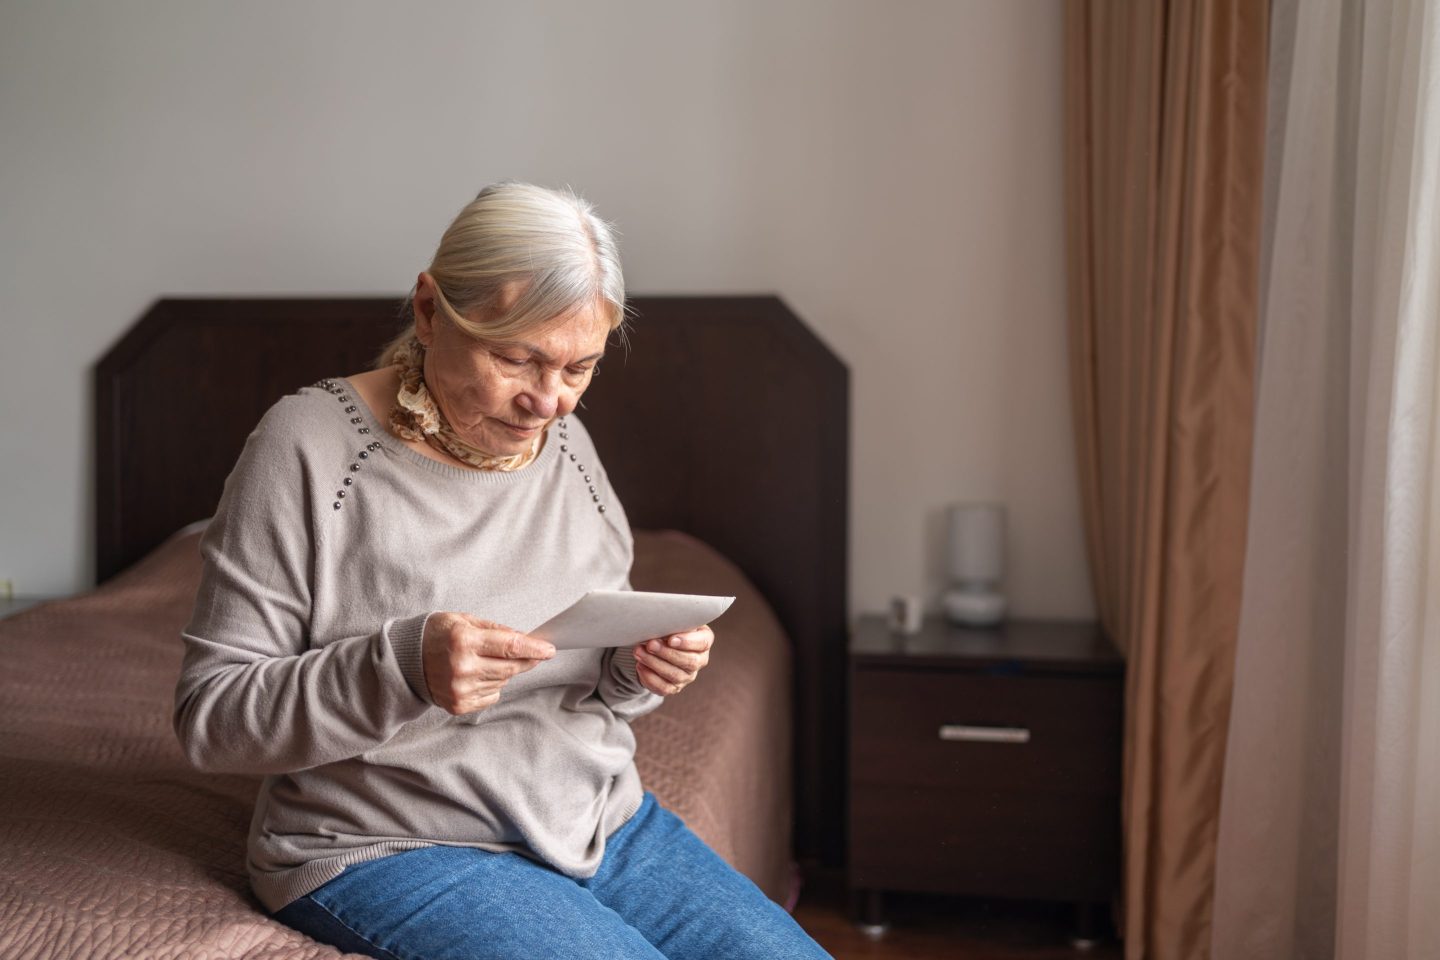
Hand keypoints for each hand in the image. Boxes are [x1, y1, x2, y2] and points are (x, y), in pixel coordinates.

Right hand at [421, 612, 554, 714]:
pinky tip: (476, 675)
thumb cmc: (436, 634)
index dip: (534, 648)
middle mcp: (462, 667)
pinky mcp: (459, 705)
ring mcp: (460, 689)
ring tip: (485, 660)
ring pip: (502, 681)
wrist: (405, 660)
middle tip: (536, 654)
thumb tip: (526, 639)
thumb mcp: (465, 620)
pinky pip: (492, 695)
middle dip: (528, 660)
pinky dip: (492, 685)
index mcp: (464, 641)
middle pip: (511, 668)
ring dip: (504, 671)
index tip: (550, 649)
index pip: (511, 646)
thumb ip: (497, 630)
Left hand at [632, 625, 712, 696]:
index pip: (702, 643)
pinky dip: (650, 677)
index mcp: (704, 640)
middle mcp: (699, 660)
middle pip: (689, 661)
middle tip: (650, 644)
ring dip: (654, 663)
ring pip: (675, 675)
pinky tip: (640, 665)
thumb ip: (672, 620)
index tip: (670, 639)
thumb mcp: (673, 620)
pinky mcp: (674, 687)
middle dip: (667, 653)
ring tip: (639, 652)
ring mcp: (687, 676)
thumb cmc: (668, 627)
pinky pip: (663, 688)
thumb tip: (659, 620)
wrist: (657, 644)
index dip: (687, 642)